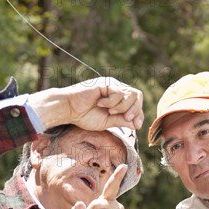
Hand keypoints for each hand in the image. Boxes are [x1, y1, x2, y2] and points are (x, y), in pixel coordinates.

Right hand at [28, 77, 143, 130]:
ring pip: (131, 94)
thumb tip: (136, 124)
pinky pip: (119, 93)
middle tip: (125, 118)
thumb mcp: (107, 122)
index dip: (140, 114)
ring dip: (123, 106)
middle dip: (135, 109)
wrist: (69, 110)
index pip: (136, 102)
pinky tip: (101, 104)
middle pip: (137, 96)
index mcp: (118, 98)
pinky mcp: (105, 83)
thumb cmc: (84, 116)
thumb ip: (121, 121)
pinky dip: (112, 102)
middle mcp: (116, 89)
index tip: (137, 125)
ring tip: (110, 112)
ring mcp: (111, 85)